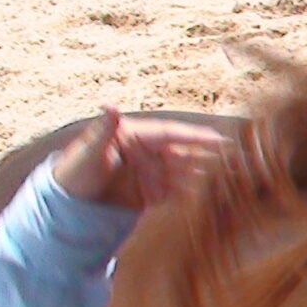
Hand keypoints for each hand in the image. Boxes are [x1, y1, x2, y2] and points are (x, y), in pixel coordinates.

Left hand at [50, 108, 232, 209]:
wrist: (69, 201)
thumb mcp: (88, 151)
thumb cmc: (74, 170)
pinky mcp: (153, 193)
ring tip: (232, 177)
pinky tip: (211, 196)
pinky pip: (178, 192)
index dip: (195, 136)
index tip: (219, 139)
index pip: (171, 134)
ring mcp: (152, 173)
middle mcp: (149, 153)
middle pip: (184, 152)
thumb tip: (109, 105)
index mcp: (136, 137)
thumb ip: (103, 130)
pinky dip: (195, 194)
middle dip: (209, 155)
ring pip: (186, 172)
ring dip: (207, 174)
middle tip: (237, 157)